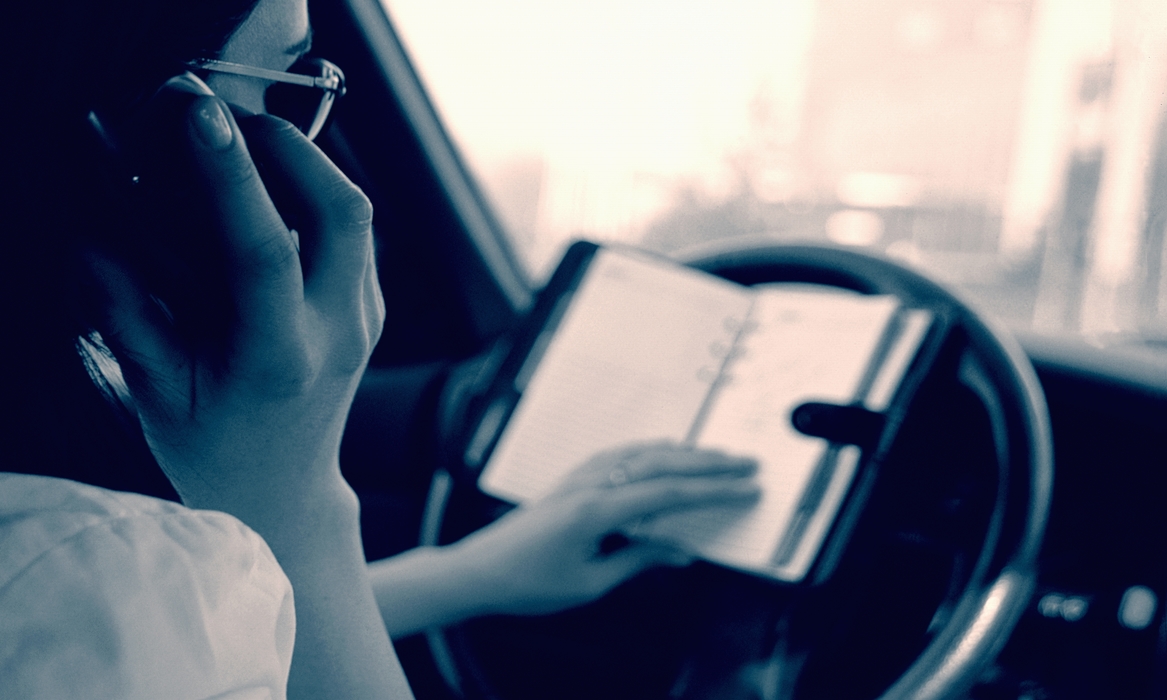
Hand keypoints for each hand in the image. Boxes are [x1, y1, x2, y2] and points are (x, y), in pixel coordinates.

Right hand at [88, 91, 382, 517]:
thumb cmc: (214, 452)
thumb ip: (126, 312)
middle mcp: (338, 332)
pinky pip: (354, 231)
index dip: (233, 176)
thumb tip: (94, 234)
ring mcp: (364, 318)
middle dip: (289, 146)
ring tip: (242, 141)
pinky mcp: (370, 307)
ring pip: (357, 213)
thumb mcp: (156, 392)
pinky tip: (268, 187)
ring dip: (306, 162)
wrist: (283, 492)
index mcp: (281, 359)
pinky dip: (315, 193)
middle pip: (344, 210)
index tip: (200, 113)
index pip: (266, 250)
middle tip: (226, 118)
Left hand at [450, 443, 759, 616]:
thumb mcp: (590, 583)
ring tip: (718, 457)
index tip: (746, 489)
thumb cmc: (528, 583)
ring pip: (642, 453)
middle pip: (662, 464)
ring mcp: (580, 477)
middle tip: (747, 464)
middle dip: (710, 464)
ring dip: (684, 453)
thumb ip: (638, 561)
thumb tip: (681, 553)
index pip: (669, 494)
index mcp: (597, 511)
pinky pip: (620, 454)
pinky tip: (665, 452)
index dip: (714, 492)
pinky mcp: (572, 479)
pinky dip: (651, 451)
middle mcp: (591, 484)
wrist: (479, 571)